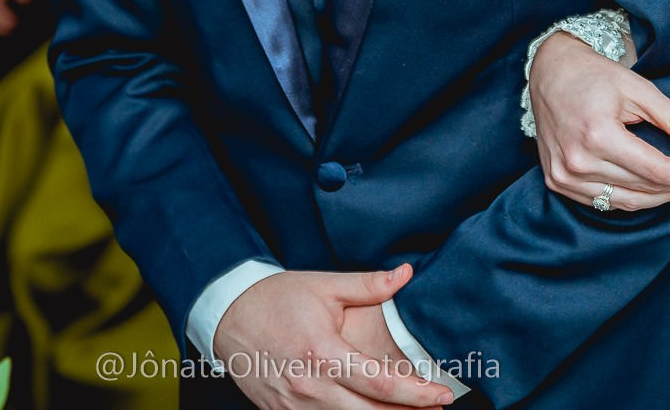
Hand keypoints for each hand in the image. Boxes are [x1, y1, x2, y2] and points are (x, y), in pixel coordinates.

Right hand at [215, 267, 451, 407]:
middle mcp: (310, 386)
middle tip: (435, 408)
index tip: (442, 396)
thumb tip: (406, 273)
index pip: (381, 383)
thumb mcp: (324, 286)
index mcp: (324, 353)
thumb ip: (369, 285)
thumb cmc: (276, 298)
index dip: (417, 394)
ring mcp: (295, 406)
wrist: (227, 315)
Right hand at [530, 32, 669, 212]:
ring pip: (628, 202)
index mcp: (598, 134)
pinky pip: (606, 203)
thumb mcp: (638, 88)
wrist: (548, 72)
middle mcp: (578, 161)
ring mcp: (564, 176)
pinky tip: (654, 188)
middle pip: (645, 188)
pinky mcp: (558, 182)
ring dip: (663, 196)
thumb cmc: (594, 75)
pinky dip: (634, 198)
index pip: (656, 169)